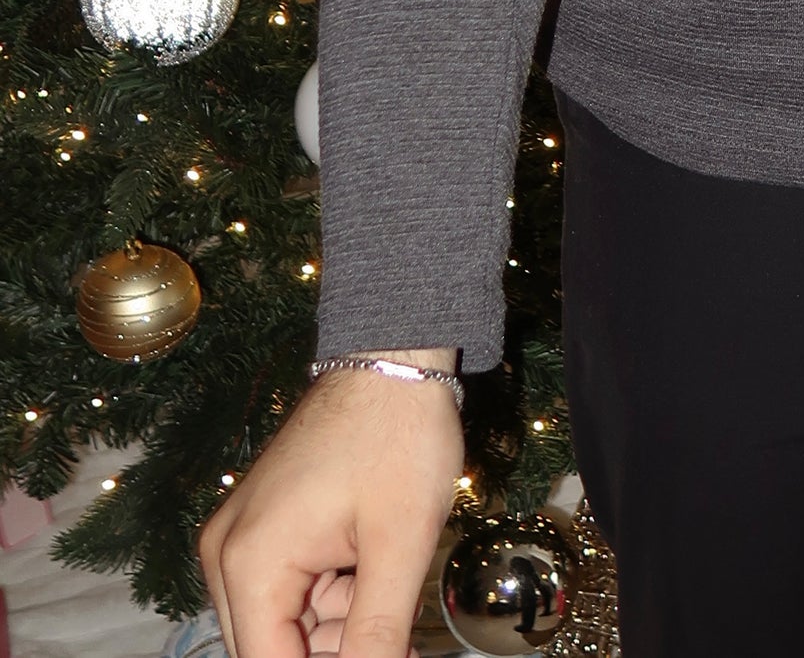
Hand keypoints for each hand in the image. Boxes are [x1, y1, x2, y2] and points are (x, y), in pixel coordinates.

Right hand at [199, 357, 461, 657]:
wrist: (393, 353)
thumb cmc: (399, 436)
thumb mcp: (399, 543)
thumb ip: (376, 633)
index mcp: (250, 564)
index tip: (380, 655)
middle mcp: (226, 557)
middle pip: (272, 648)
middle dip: (337, 647)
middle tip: (399, 635)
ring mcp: (241, 537)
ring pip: (285, 623)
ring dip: (340, 624)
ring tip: (395, 589)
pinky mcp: (263, 524)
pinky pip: (289, 587)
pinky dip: (334, 594)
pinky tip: (375, 569)